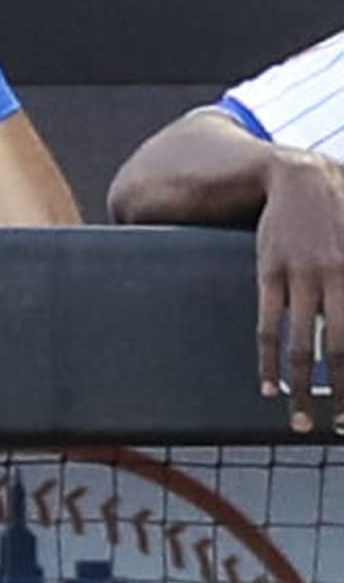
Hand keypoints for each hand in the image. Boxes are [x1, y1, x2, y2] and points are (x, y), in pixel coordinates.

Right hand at [256, 147, 343, 432]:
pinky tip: (268, 385)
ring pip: (300, 344)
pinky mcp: (269, 273)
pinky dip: (268, 359)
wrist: (300, 177)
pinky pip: (267, 324)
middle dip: (338, 394)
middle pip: (338, 351)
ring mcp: (298, 277)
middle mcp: (334, 278)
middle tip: (335, 427)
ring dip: (299, 387)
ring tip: (297, 416)